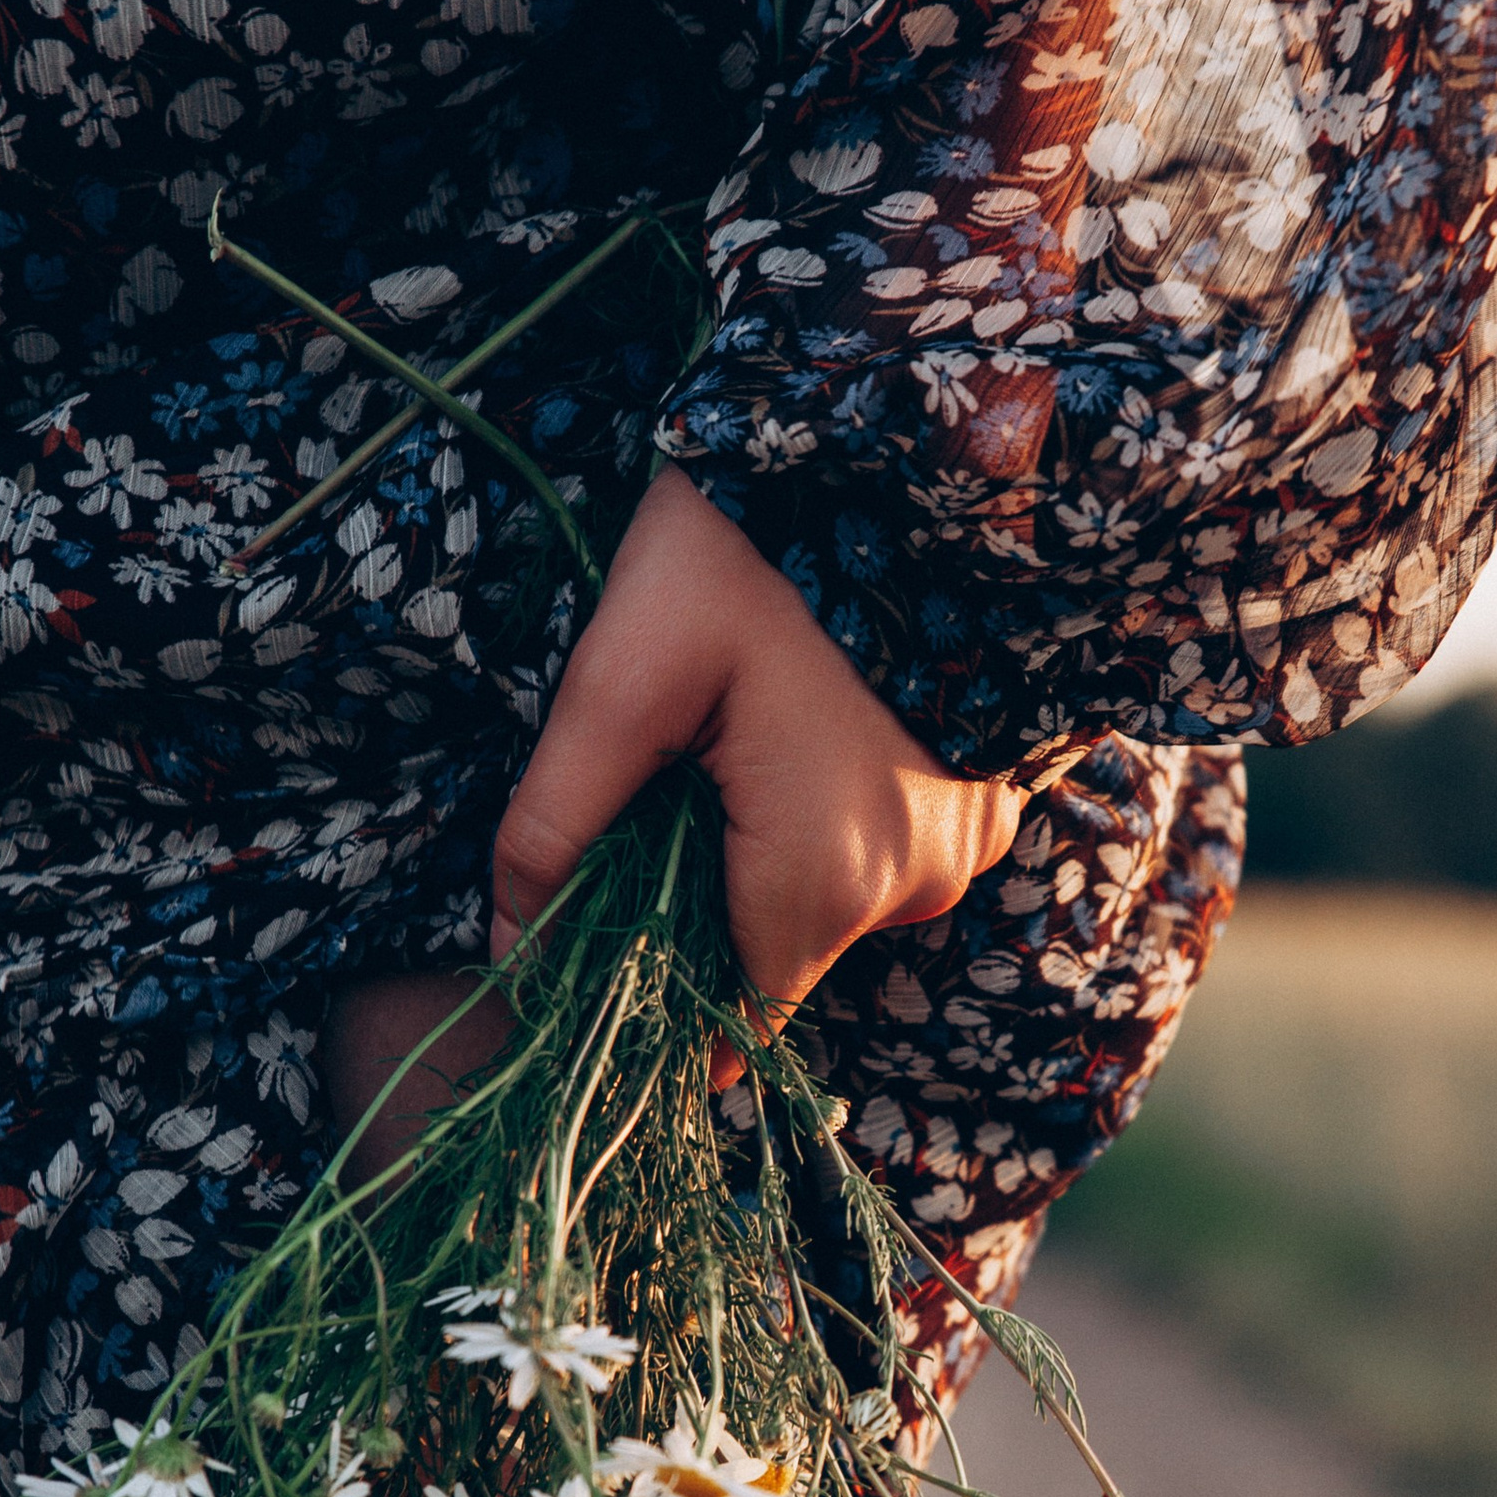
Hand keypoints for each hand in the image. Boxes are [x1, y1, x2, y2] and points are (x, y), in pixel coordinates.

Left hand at [489, 465, 1022, 1043]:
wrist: (892, 470)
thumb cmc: (745, 561)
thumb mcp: (617, 680)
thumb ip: (555, 823)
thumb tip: (511, 953)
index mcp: (822, 882)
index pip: (730, 1026)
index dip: (659, 1008)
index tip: (602, 968)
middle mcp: (912, 891)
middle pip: (774, 961)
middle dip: (703, 913)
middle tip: (659, 810)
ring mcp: (963, 852)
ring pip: (828, 910)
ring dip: (766, 865)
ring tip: (731, 759)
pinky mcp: (985, 813)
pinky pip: (885, 863)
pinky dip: (831, 829)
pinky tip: (797, 748)